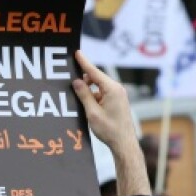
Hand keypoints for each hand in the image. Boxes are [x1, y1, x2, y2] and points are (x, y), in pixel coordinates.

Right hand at [72, 51, 148, 195]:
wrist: (124, 143)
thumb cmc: (110, 130)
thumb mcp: (92, 112)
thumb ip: (84, 95)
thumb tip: (77, 82)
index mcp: (112, 89)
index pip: (94, 72)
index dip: (84, 62)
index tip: (77, 53)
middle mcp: (117, 89)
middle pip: (97, 78)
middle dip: (84, 79)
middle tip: (71, 80)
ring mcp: (118, 95)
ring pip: (99, 87)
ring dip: (89, 90)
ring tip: (78, 96)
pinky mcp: (117, 102)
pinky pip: (103, 94)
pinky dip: (94, 96)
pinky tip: (87, 104)